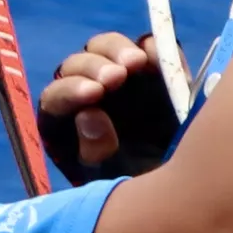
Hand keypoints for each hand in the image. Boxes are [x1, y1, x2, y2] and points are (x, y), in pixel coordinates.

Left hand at [37, 31, 182, 183]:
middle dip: (96, 66)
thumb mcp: (113, 178)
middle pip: (78, 64)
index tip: (95, 93)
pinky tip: (156, 56)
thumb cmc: (134, 185)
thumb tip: (87, 116)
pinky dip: (152, 48)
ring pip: (105, 47)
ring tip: (138, 62)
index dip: (72, 91)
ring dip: (118, 51)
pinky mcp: (149, 68)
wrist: (176, 184)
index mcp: (65, 121)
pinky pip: (146, 47)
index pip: (56, 97)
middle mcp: (86, 91)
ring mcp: (118, 75)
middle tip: (118, 76)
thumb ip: (96, 151)